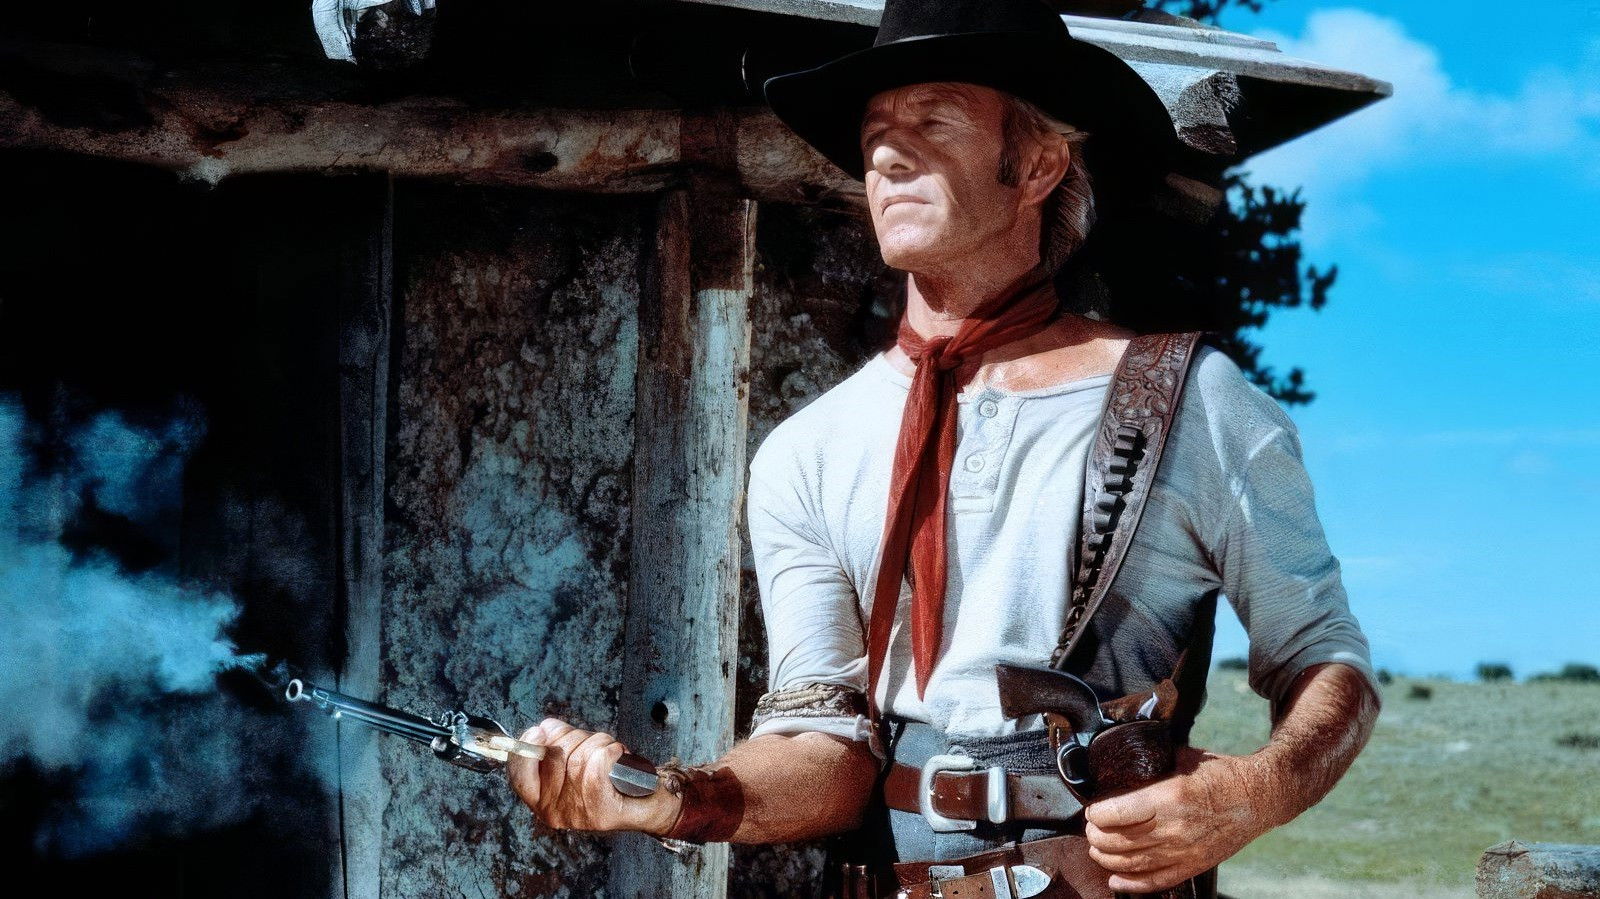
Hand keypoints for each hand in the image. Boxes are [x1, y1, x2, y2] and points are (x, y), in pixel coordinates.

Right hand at [506, 718, 680, 835]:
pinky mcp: (600, 812)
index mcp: (542, 799)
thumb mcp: (577, 761)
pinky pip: (597, 766)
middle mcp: (554, 810)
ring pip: (578, 758)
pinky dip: (612, 751)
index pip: (518, 774)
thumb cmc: (615, 779)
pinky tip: (621, 756)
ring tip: (612, 753)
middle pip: (554, 755)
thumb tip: (544, 728)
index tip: (539, 731)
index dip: (525, 748)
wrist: (652, 803)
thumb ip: (556, 744)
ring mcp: (576, 813)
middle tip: (596, 744)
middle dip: (577, 737)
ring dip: (600, 742)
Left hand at [1083, 747, 1278, 892]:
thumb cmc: (1220, 775)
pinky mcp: (1193, 865)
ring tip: (1098, 849)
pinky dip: (1132, 884)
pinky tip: (1116, 879)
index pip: (1116, 813)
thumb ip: (1153, 762)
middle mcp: (1173, 828)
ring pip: (1132, 863)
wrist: (1258, 798)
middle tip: (1091, 829)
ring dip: (1107, 858)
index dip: (1096, 814)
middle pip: (1118, 841)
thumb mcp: (1183, 757)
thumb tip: (1126, 759)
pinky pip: (1156, 881)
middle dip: (1096, 836)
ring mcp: (1183, 851)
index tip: (1092, 810)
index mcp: (1169, 797)